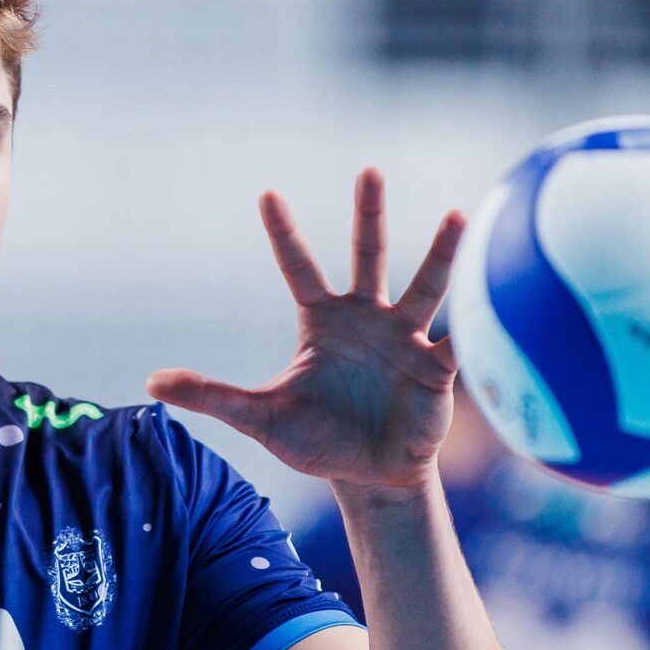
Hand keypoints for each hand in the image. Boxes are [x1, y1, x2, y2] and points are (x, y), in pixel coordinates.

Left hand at [148, 169, 463, 490]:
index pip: (299, 268)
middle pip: (369, 256)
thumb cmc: (316, 441)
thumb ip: (212, 396)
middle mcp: (367, 318)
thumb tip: (151, 384)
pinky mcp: (438, 369)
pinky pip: (460, 340)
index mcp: (322, 322)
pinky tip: (498, 295)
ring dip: (442, 255)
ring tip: (458, 216)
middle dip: (370, 215)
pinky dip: (476, 323)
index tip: (268, 193)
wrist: (369, 478)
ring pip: (426, 287)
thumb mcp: (260, 418)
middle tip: (369, 171)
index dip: (284, 234)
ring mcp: (406, 338)